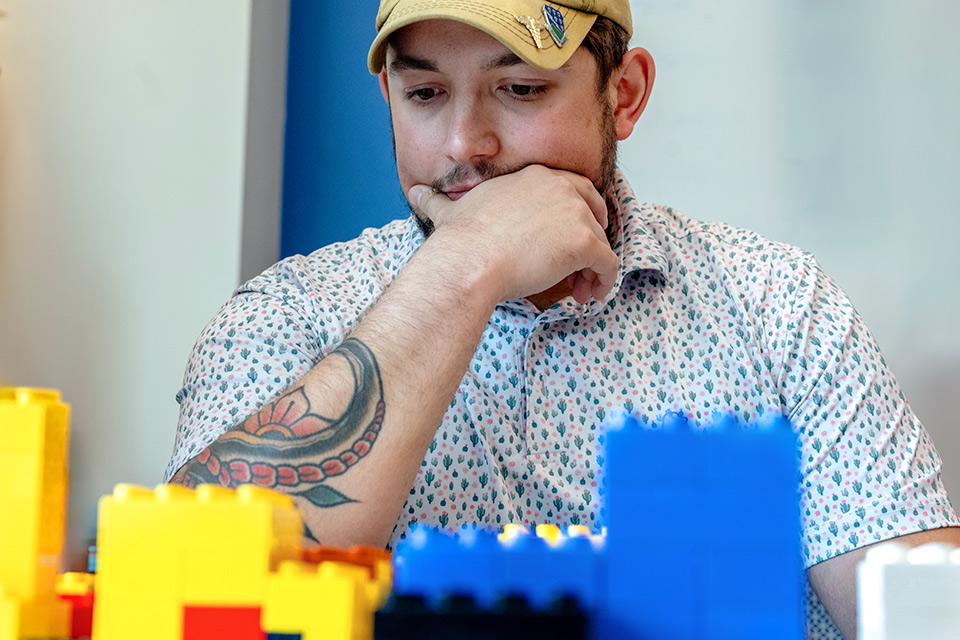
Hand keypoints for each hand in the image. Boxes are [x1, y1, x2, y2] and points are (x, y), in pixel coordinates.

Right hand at [407, 165, 619, 304]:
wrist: (469, 263)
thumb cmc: (460, 242)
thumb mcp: (450, 213)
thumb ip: (437, 202)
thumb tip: (416, 194)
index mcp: (533, 176)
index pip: (571, 187)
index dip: (576, 213)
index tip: (567, 237)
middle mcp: (559, 187)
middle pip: (593, 210)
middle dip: (592, 236)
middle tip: (580, 264)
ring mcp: (575, 214)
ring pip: (600, 242)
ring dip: (593, 267)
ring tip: (579, 290)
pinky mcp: (585, 243)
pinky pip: (609, 264)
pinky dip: (605, 282)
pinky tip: (590, 296)